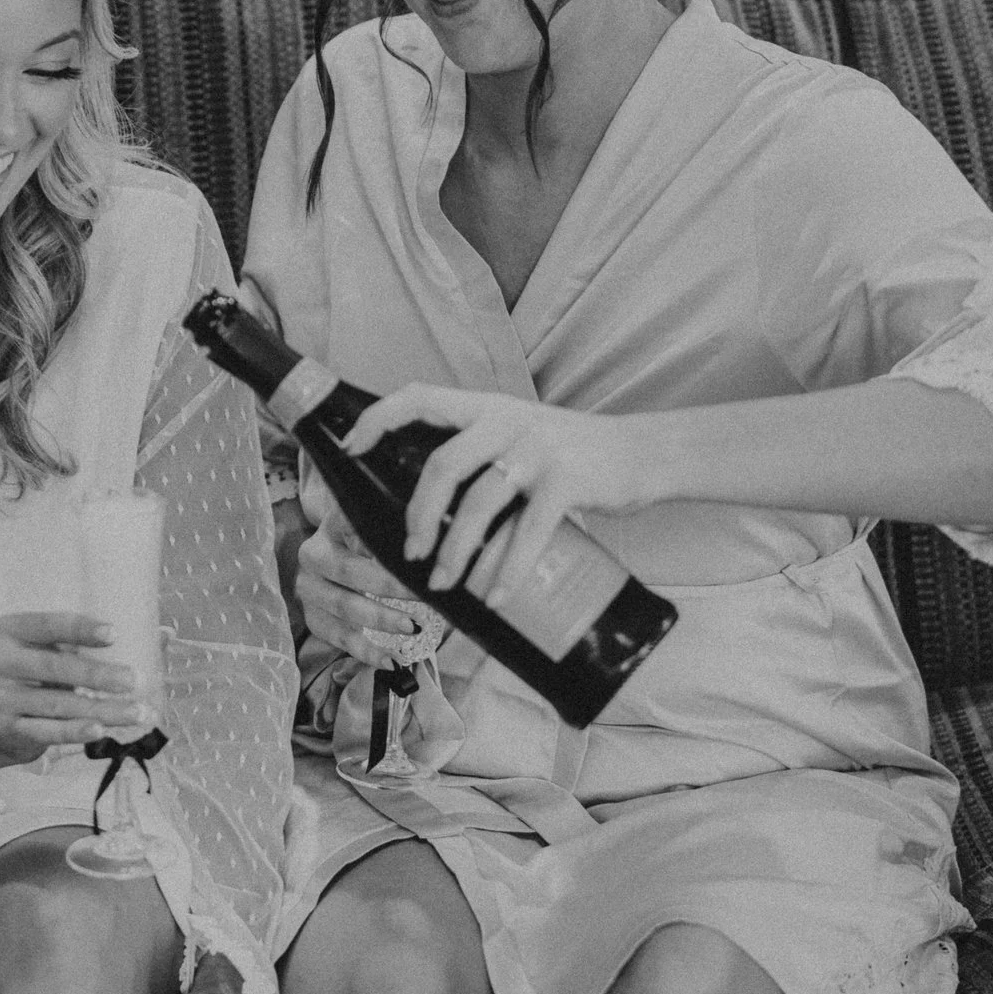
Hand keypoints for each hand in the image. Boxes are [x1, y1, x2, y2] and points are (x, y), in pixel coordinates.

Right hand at [0, 611, 144, 766]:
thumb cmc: (36, 674)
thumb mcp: (53, 649)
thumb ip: (98, 640)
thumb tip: (163, 634)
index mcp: (10, 629)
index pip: (46, 624)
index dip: (79, 629)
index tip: (114, 634)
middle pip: (52, 667)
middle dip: (97, 675)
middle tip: (135, 680)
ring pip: (56, 704)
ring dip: (101, 710)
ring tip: (138, 712)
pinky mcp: (6, 729)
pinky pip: (46, 731)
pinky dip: (75, 732)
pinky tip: (101, 730)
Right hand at [296, 521, 422, 668]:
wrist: (334, 557)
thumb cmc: (367, 539)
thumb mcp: (377, 523)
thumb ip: (396, 526)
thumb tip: (433, 538)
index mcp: (330, 524)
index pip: (351, 525)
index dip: (376, 539)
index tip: (411, 550)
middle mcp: (313, 554)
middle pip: (349, 570)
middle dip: (389, 585)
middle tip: (423, 595)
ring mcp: (308, 587)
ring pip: (343, 606)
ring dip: (381, 619)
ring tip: (414, 627)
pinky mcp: (312, 616)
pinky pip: (339, 637)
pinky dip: (366, 652)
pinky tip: (392, 661)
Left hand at [339, 384, 643, 594]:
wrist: (641, 453)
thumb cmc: (571, 453)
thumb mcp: (520, 435)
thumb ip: (481, 452)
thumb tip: (429, 502)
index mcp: (487, 407)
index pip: (419, 396)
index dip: (379, 418)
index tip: (351, 448)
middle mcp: (507, 421)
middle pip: (442, 465)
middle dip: (418, 515)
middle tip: (411, 551)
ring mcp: (537, 450)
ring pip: (479, 505)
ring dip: (456, 551)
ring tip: (445, 584)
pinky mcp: (566, 482)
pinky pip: (526, 533)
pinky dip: (506, 571)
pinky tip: (495, 597)